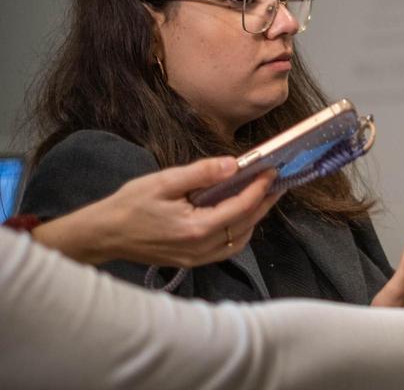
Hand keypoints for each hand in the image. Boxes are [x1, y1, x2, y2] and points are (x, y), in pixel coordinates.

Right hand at [32, 157, 277, 265]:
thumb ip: (201, 173)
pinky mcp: (190, 261)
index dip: (260, 188)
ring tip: (262, 196)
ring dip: (254, 218)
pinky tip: (239, 215)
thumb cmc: (129, 205)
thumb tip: (233, 165)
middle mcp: (200, 248)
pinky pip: (225, 249)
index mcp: (196, 228)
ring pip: (239, 240)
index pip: (241, 207)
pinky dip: (239, 231)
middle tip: (277, 183)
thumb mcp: (164, 181)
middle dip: (265, 202)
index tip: (272, 171)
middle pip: (246, 225)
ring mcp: (196, 258)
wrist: (102, 235)